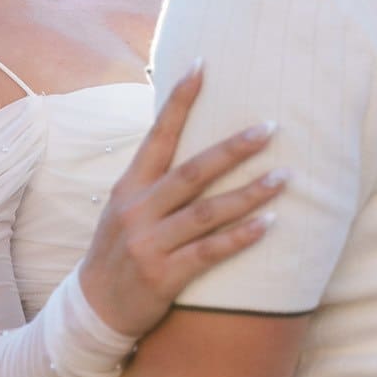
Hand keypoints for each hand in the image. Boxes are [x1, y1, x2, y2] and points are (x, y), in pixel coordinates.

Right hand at [78, 62, 284, 337]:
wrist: (93, 310)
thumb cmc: (118, 252)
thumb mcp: (124, 209)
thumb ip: (153, 181)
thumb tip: (185, 141)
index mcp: (129, 186)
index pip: (158, 135)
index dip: (180, 101)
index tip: (202, 66)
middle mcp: (138, 209)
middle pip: (193, 171)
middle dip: (234, 149)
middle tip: (269, 129)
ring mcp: (150, 243)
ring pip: (208, 211)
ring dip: (250, 193)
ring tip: (284, 178)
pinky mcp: (163, 275)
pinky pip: (209, 252)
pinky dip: (240, 237)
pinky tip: (268, 225)